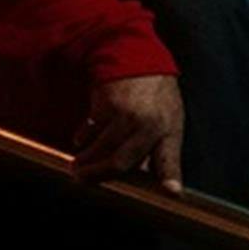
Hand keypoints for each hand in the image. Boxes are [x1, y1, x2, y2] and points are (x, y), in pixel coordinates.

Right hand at [74, 74, 183, 191]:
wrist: (137, 56)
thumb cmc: (156, 93)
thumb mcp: (168, 117)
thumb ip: (157, 148)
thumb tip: (145, 179)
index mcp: (168, 129)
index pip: (169, 159)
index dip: (170, 178)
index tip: (172, 193)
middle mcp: (148, 124)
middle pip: (120, 162)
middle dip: (99, 175)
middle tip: (83, 180)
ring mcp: (126, 115)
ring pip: (100, 149)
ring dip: (85, 162)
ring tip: (77, 169)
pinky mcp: (105, 105)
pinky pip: (89, 130)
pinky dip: (83, 138)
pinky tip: (80, 140)